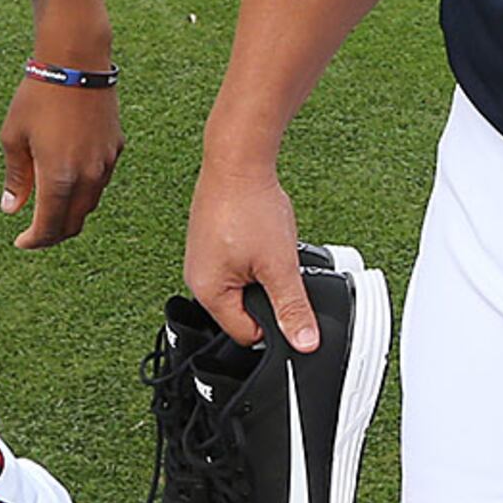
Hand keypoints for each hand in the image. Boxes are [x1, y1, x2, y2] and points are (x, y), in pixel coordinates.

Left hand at [0, 68, 119, 249]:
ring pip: (88, 203)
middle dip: (53, 234)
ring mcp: (106, 162)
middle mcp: (88, 176)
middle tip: (35, 231)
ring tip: (48, 204)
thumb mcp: (14, 137)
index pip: (49, 227)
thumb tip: (12, 208)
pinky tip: (68, 177)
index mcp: (60, 177)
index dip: (34, 241)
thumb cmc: (39, 96)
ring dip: (69, 211)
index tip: (22, 241)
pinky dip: (83, 189)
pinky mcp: (116, 148)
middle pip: (73, 223)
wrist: (76, 61)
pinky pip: (100, 180)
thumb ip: (16, 178)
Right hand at [187, 145, 317, 351]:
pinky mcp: (211, 241)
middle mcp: (198, 279)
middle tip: (281, 268)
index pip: (246, 334)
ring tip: (270, 248)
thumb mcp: (280, 266)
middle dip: (268, 294)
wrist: (237, 160)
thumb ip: (293, 308)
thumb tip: (305, 343)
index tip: (290, 302)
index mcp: (208, 293)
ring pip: (243, 285)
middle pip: (243, 310)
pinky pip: (237, 263)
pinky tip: (263, 236)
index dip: (274, 323)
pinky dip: (255, 255)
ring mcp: (203, 258)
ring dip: (263, 273)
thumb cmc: (249, 208)